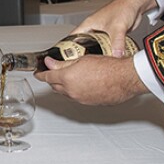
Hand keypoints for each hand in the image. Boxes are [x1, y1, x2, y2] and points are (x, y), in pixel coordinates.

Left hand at [34, 55, 148, 104]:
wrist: (125, 79)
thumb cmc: (108, 67)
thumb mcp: (82, 59)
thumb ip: (62, 63)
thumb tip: (49, 63)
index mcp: (67, 79)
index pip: (48, 77)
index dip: (41, 74)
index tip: (38, 73)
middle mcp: (72, 92)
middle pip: (55, 87)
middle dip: (52, 80)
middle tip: (53, 72)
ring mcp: (81, 99)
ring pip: (66, 93)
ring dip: (64, 86)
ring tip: (69, 78)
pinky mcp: (90, 103)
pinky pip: (78, 98)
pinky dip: (76, 91)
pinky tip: (82, 85)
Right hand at [74, 0, 156, 55]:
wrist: (135, 5)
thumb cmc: (122, 8)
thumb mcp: (117, 27)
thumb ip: (116, 42)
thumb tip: (116, 55)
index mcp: (89, 24)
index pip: (73, 37)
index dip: (69, 48)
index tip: (68, 58)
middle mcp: (94, 28)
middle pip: (84, 44)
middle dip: (84, 54)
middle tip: (84, 64)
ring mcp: (103, 32)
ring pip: (97, 46)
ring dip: (98, 53)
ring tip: (97, 63)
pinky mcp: (112, 35)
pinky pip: (107, 46)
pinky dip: (108, 52)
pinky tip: (110, 58)